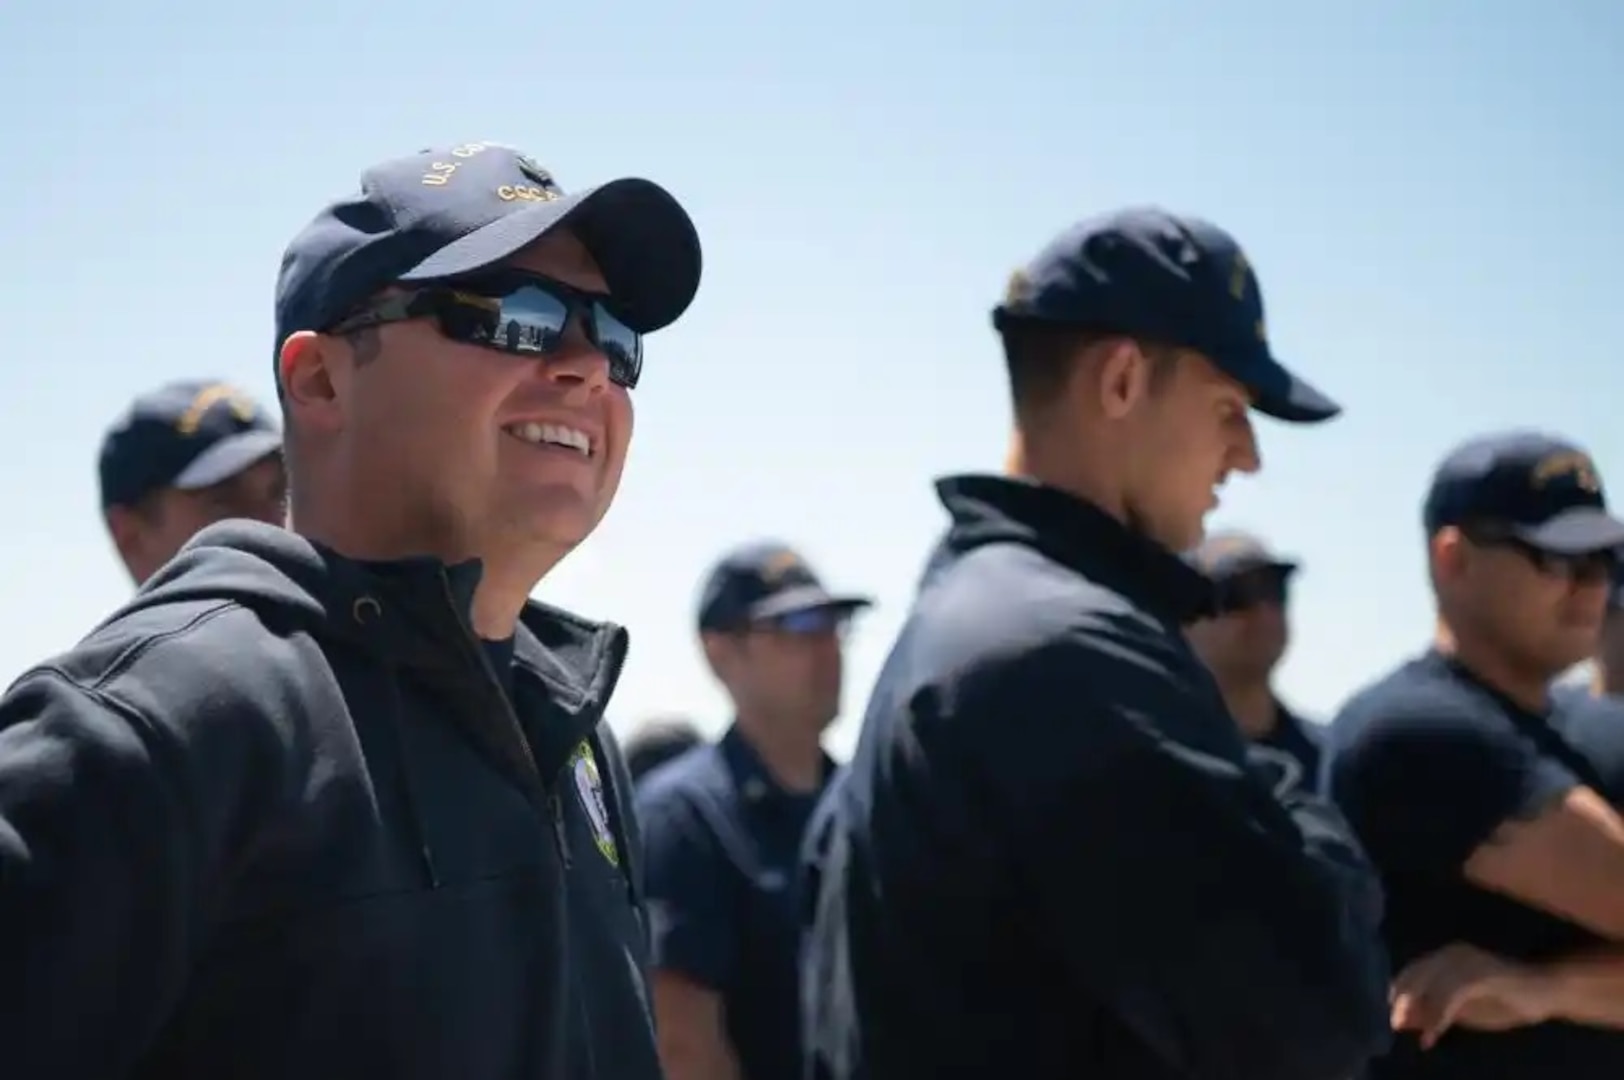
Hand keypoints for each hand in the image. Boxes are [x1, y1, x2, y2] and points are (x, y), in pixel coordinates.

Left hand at [1391, 943, 1555, 1048]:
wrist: (1546, 993)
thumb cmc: (1504, 1000)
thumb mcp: (1463, 1010)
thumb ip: (1433, 1011)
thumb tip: (1403, 1020)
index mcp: (1445, 957)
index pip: (1412, 971)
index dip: (1398, 993)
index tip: (1391, 1016)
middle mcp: (1452, 953)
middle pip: (1416, 974)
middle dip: (1403, 1001)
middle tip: (1394, 1025)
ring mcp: (1468, 960)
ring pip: (1432, 984)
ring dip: (1422, 1012)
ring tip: (1417, 1034)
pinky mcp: (1482, 973)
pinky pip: (1452, 994)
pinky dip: (1439, 1015)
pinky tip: (1434, 1034)